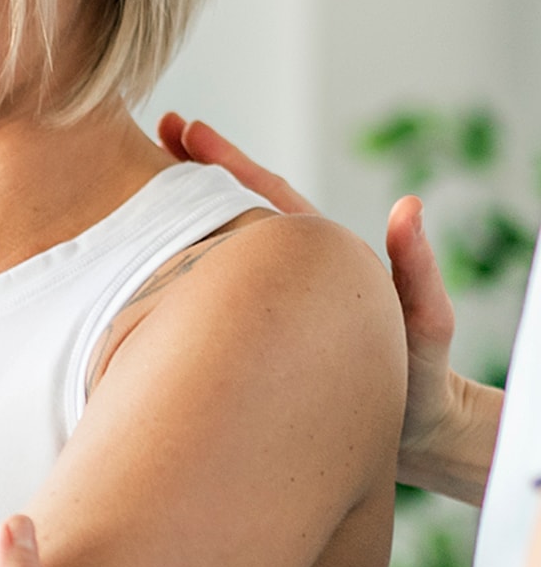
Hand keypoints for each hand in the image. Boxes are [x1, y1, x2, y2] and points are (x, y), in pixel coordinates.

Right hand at [158, 111, 494, 500]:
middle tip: (159, 129)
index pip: (266, 198)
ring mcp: (271, 305)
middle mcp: (290, 275)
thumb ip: (415, 269)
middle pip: (234, 209)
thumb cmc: (424, 379)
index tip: (188, 130)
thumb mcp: (426, 322)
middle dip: (196, 169)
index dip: (226, 163)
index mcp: (318, 258)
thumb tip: (407, 207)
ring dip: (183, 218)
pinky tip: (148, 269)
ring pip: (219, 250)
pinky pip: (213, 297)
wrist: (419, 436)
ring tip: (140, 187)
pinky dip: (182, 271)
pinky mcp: (257, 338)